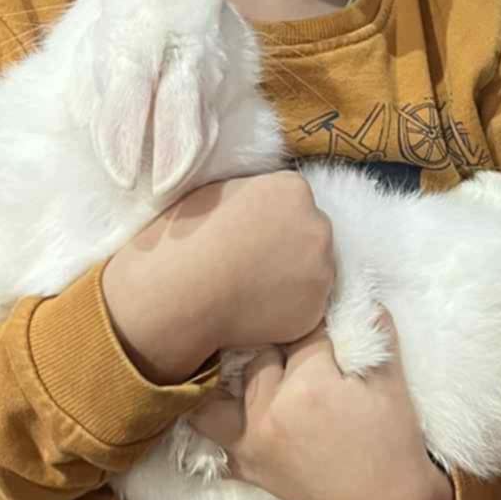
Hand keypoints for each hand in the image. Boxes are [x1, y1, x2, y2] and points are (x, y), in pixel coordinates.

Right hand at [103, 171, 333, 384]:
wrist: (179, 293)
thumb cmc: (186, 239)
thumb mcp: (217, 192)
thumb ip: (252, 194)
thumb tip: (260, 203)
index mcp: (293, 189)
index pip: (295, 201)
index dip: (272, 220)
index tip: (250, 236)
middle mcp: (317, 225)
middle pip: (311, 234)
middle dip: (290, 247)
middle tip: (253, 264)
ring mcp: (322, 268)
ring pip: (314, 271)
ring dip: (293, 279)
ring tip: (251, 288)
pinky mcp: (316, 308)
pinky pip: (307, 307)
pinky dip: (288, 310)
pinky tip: (256, 310)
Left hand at [191, 314, 454, 499]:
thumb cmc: (394, 441)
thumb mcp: (392, 381)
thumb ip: (374, 330)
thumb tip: (357, 291)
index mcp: (310, 385)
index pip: (302, 330)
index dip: (314, 318)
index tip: (314, 309)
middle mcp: (270, 411)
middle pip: (258, 353)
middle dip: (273, 339)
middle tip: (282, 332)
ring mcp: (252, 441)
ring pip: (221, 389)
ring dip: (231, 371)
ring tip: (231, 354)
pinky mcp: (247, 466)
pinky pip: (211, 434)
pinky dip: (211, 414)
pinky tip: (211, 396)